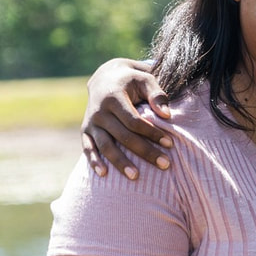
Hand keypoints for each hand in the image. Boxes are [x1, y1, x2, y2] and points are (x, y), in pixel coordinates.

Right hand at [81, 58, 173, 179]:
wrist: (105, 77)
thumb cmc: (132, 80)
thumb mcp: (146, 79)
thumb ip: (157, 94)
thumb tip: (167, 115)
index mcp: (113, 97)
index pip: (134, 121)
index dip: (152, 133)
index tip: (170, 144)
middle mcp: (99, 111)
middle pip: (123, 136)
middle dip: (144, 151)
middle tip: (165, 165)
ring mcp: (91, 122)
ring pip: (105, 146)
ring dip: (120, 162)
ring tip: (136, 177)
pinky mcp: (85, 130)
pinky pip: (88, 148)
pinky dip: (94, 161)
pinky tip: (104, 174)